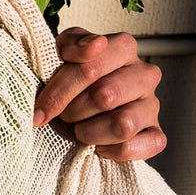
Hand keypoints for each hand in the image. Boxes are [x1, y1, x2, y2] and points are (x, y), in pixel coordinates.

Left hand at [32, 26, 165, 161]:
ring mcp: (152, 105)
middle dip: (73, 111)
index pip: (89, 69)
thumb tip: (94, 46)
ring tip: (81, 128)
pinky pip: (134, 147)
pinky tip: (99, 145)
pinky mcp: (155, 134)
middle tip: (65, 115)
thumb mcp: (62, 53)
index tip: (40, 110)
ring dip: (90, 132)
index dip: (59, 92)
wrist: (83, 104)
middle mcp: (144, 74)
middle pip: (104, 96)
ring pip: (122, 124)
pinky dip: (110, 150)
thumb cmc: (74, 78)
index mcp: (123, 48)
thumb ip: (72, 43)